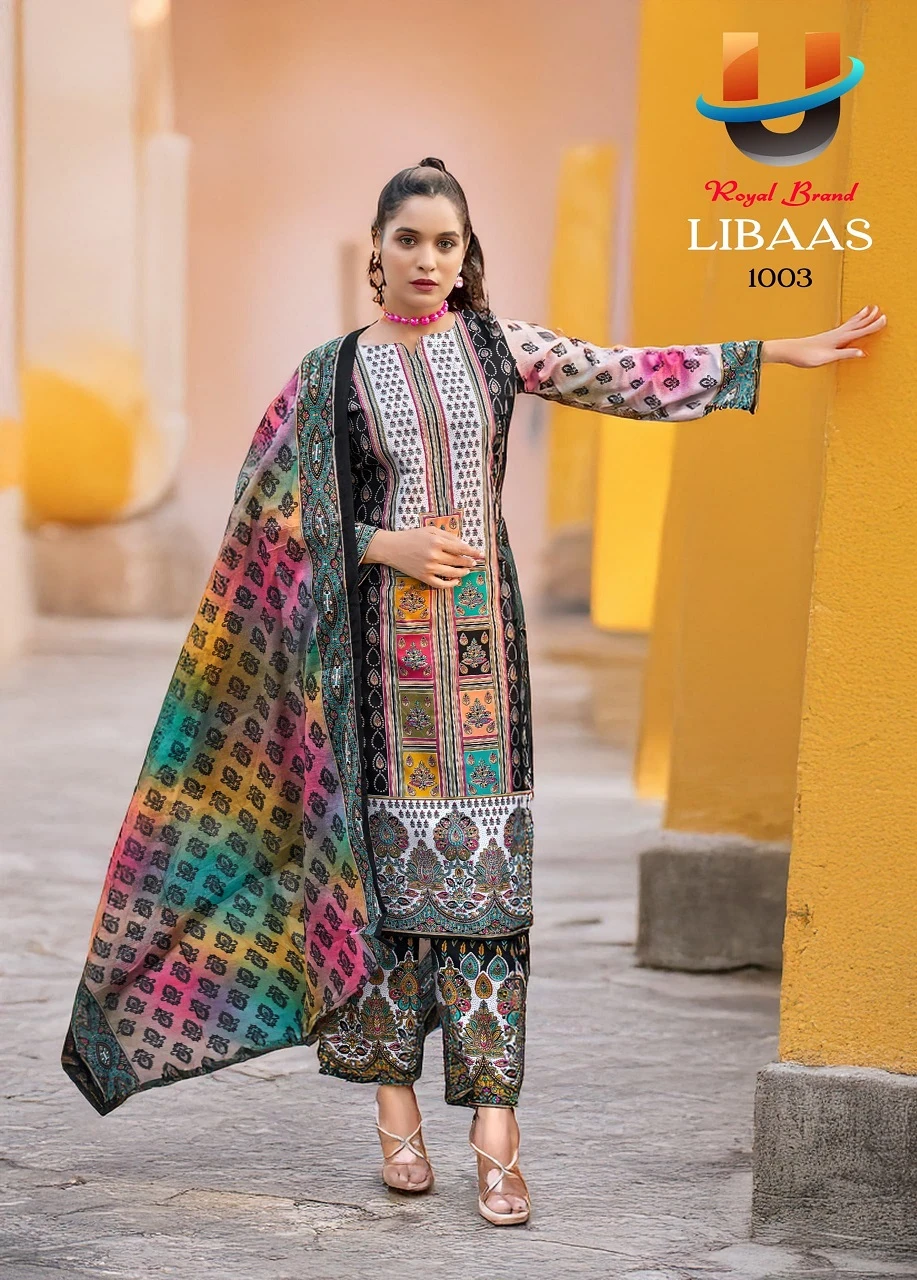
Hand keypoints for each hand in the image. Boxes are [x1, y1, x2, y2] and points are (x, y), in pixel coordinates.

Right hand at [363, 526, 484, 587]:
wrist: (392, 548)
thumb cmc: (411, 536)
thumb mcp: (430, 530)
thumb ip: (447, 536)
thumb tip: (463, 545)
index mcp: (437, 541)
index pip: (461, 548)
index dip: (473, 552)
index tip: (481, 554)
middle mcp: (434, 555)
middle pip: (458, 561)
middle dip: (469, 562)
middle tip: (474, 562)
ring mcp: (429, 568)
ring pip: (452, 573)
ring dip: (463, 572)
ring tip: (466, 570)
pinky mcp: (424, 577)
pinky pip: (441, 584)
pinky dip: (451, 584)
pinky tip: (456, 581)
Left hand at [762, 305, 886, 366]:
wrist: (790, 351)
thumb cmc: (807, 356)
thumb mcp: (828, 358)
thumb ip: (846, 355)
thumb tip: (862, 353)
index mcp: (839, 339)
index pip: (860, 331)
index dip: (873, 325)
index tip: (884, 318)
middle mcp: (836, 334)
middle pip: (856, 324)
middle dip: (869, 317)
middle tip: (879, 308)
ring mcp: (831, 335)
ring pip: (850, 324)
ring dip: (860, 317)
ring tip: (868, 309)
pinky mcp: (826, 337)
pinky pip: (843, 327)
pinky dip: (850, 322)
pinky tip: (849, 324)